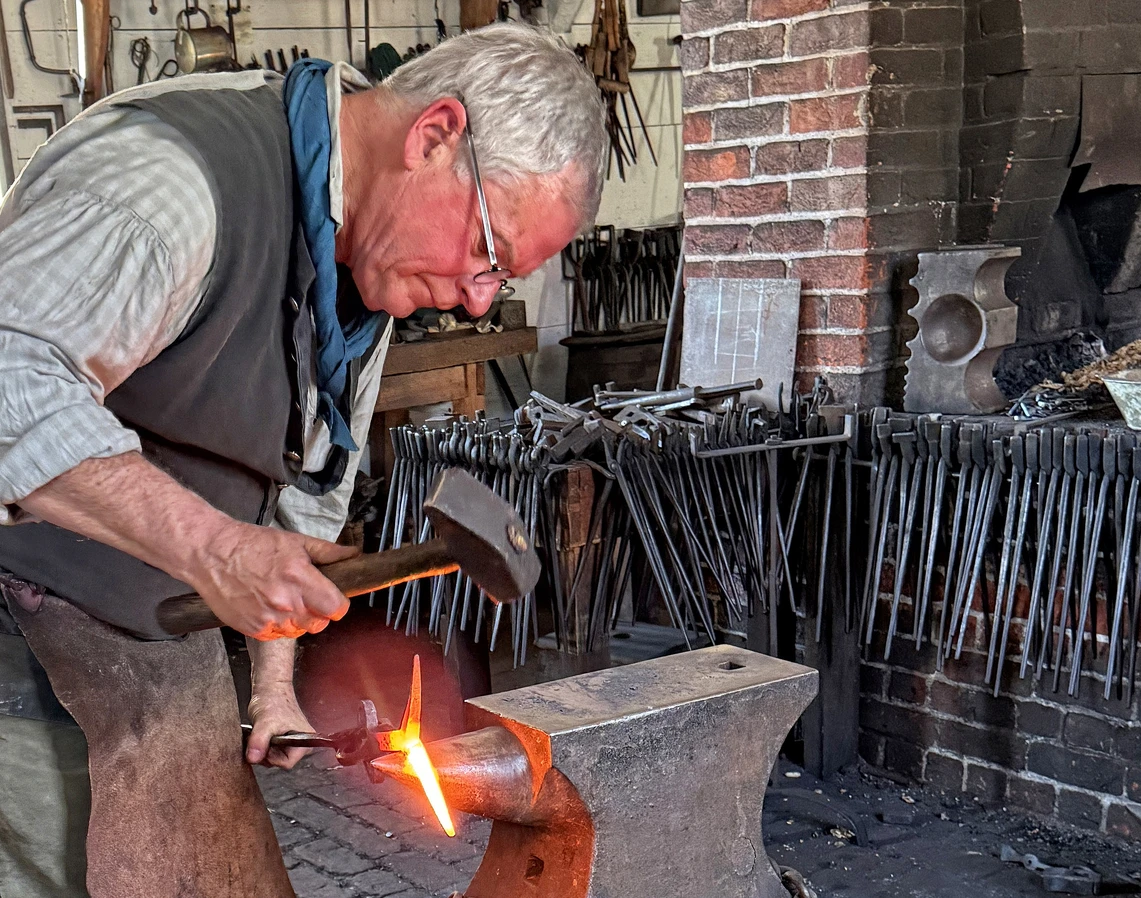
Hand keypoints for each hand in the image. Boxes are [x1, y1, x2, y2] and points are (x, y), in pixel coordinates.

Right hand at [188, 521, 359, 638]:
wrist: (213, 554)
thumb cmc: (253, 545)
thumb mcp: (295, 541)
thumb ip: (328, 552)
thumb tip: (354, 555)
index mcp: (300, 578)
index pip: (336, 608)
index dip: (338, 603)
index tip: (334, 598)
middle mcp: (286, 603)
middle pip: (320, 623)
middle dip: (319, 611)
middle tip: (307, 595)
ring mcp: (269, 619)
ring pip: (300, 631)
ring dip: (299, 619)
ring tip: (285, 598)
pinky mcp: (254, 629)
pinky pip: (278, 635)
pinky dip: (279, 625)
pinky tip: (269, 606)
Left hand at [246, 688, 313, 768]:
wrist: (269, 689)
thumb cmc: (273, 701)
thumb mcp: (265, 723)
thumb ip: (259, 741)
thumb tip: (253, 758)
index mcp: (305, 740)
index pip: (287, 763)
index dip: (272, 758)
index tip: (263, 747)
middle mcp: (301, 743)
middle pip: (280, 762)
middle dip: (266, 754)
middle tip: (260, 738)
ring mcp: (291, 742)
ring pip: (273, 757)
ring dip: (262, 750)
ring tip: (259, 735)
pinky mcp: (282, 740)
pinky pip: (270, 751)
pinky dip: (261, 746)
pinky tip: (260, 735)